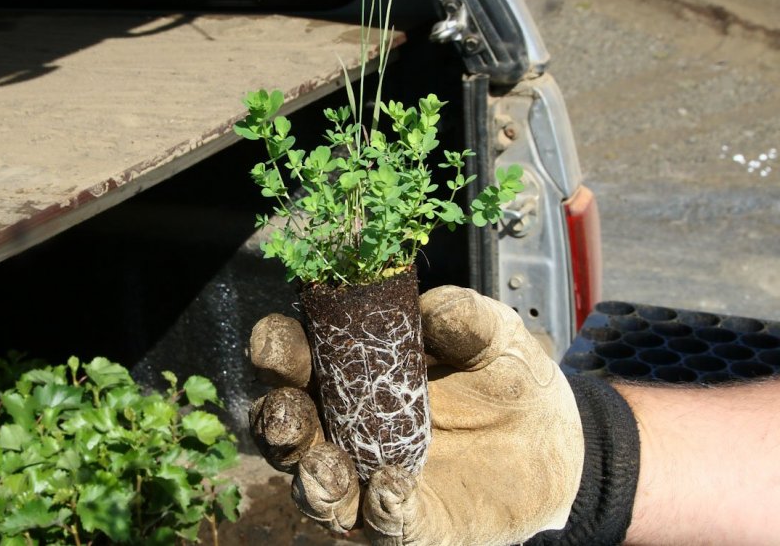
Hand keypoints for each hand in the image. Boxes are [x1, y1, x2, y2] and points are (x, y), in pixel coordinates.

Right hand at [248, 286, 583, 545]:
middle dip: (278, 420)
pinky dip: (380, 511)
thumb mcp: (495, 336)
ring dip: (312, 479)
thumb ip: (468, 317)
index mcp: (348, 372)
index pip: (295, 360)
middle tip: (286, 412)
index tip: (276, 343)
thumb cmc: (505, 378)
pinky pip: (382, 527)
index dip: (276, 349)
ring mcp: (369, 480)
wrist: (556, 445)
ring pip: (317, 489)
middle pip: (289, 427)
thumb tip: (433, 309)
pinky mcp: (408, 526)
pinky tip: (391, 488)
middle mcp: (343, 428)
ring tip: (326, 466)